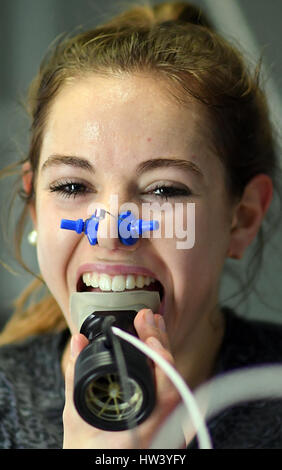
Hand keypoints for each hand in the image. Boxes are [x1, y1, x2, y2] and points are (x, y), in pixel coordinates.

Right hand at [63, 308, 182, 448]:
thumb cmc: (88, 454)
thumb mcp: (75, 421)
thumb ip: (76, 380)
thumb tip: (78, 343)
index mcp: (143, 431)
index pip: (165, 384)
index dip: (159, 349)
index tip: (146, 325)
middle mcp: (164, 433)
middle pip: (175, 380)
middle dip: (163, 343)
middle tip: (150, 319)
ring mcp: (171, 434)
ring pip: (178, 388)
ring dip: (165, 357)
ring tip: (154, 330)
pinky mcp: (169, 432)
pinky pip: (175, 398)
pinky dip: (165, 374)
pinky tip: (158, 358)